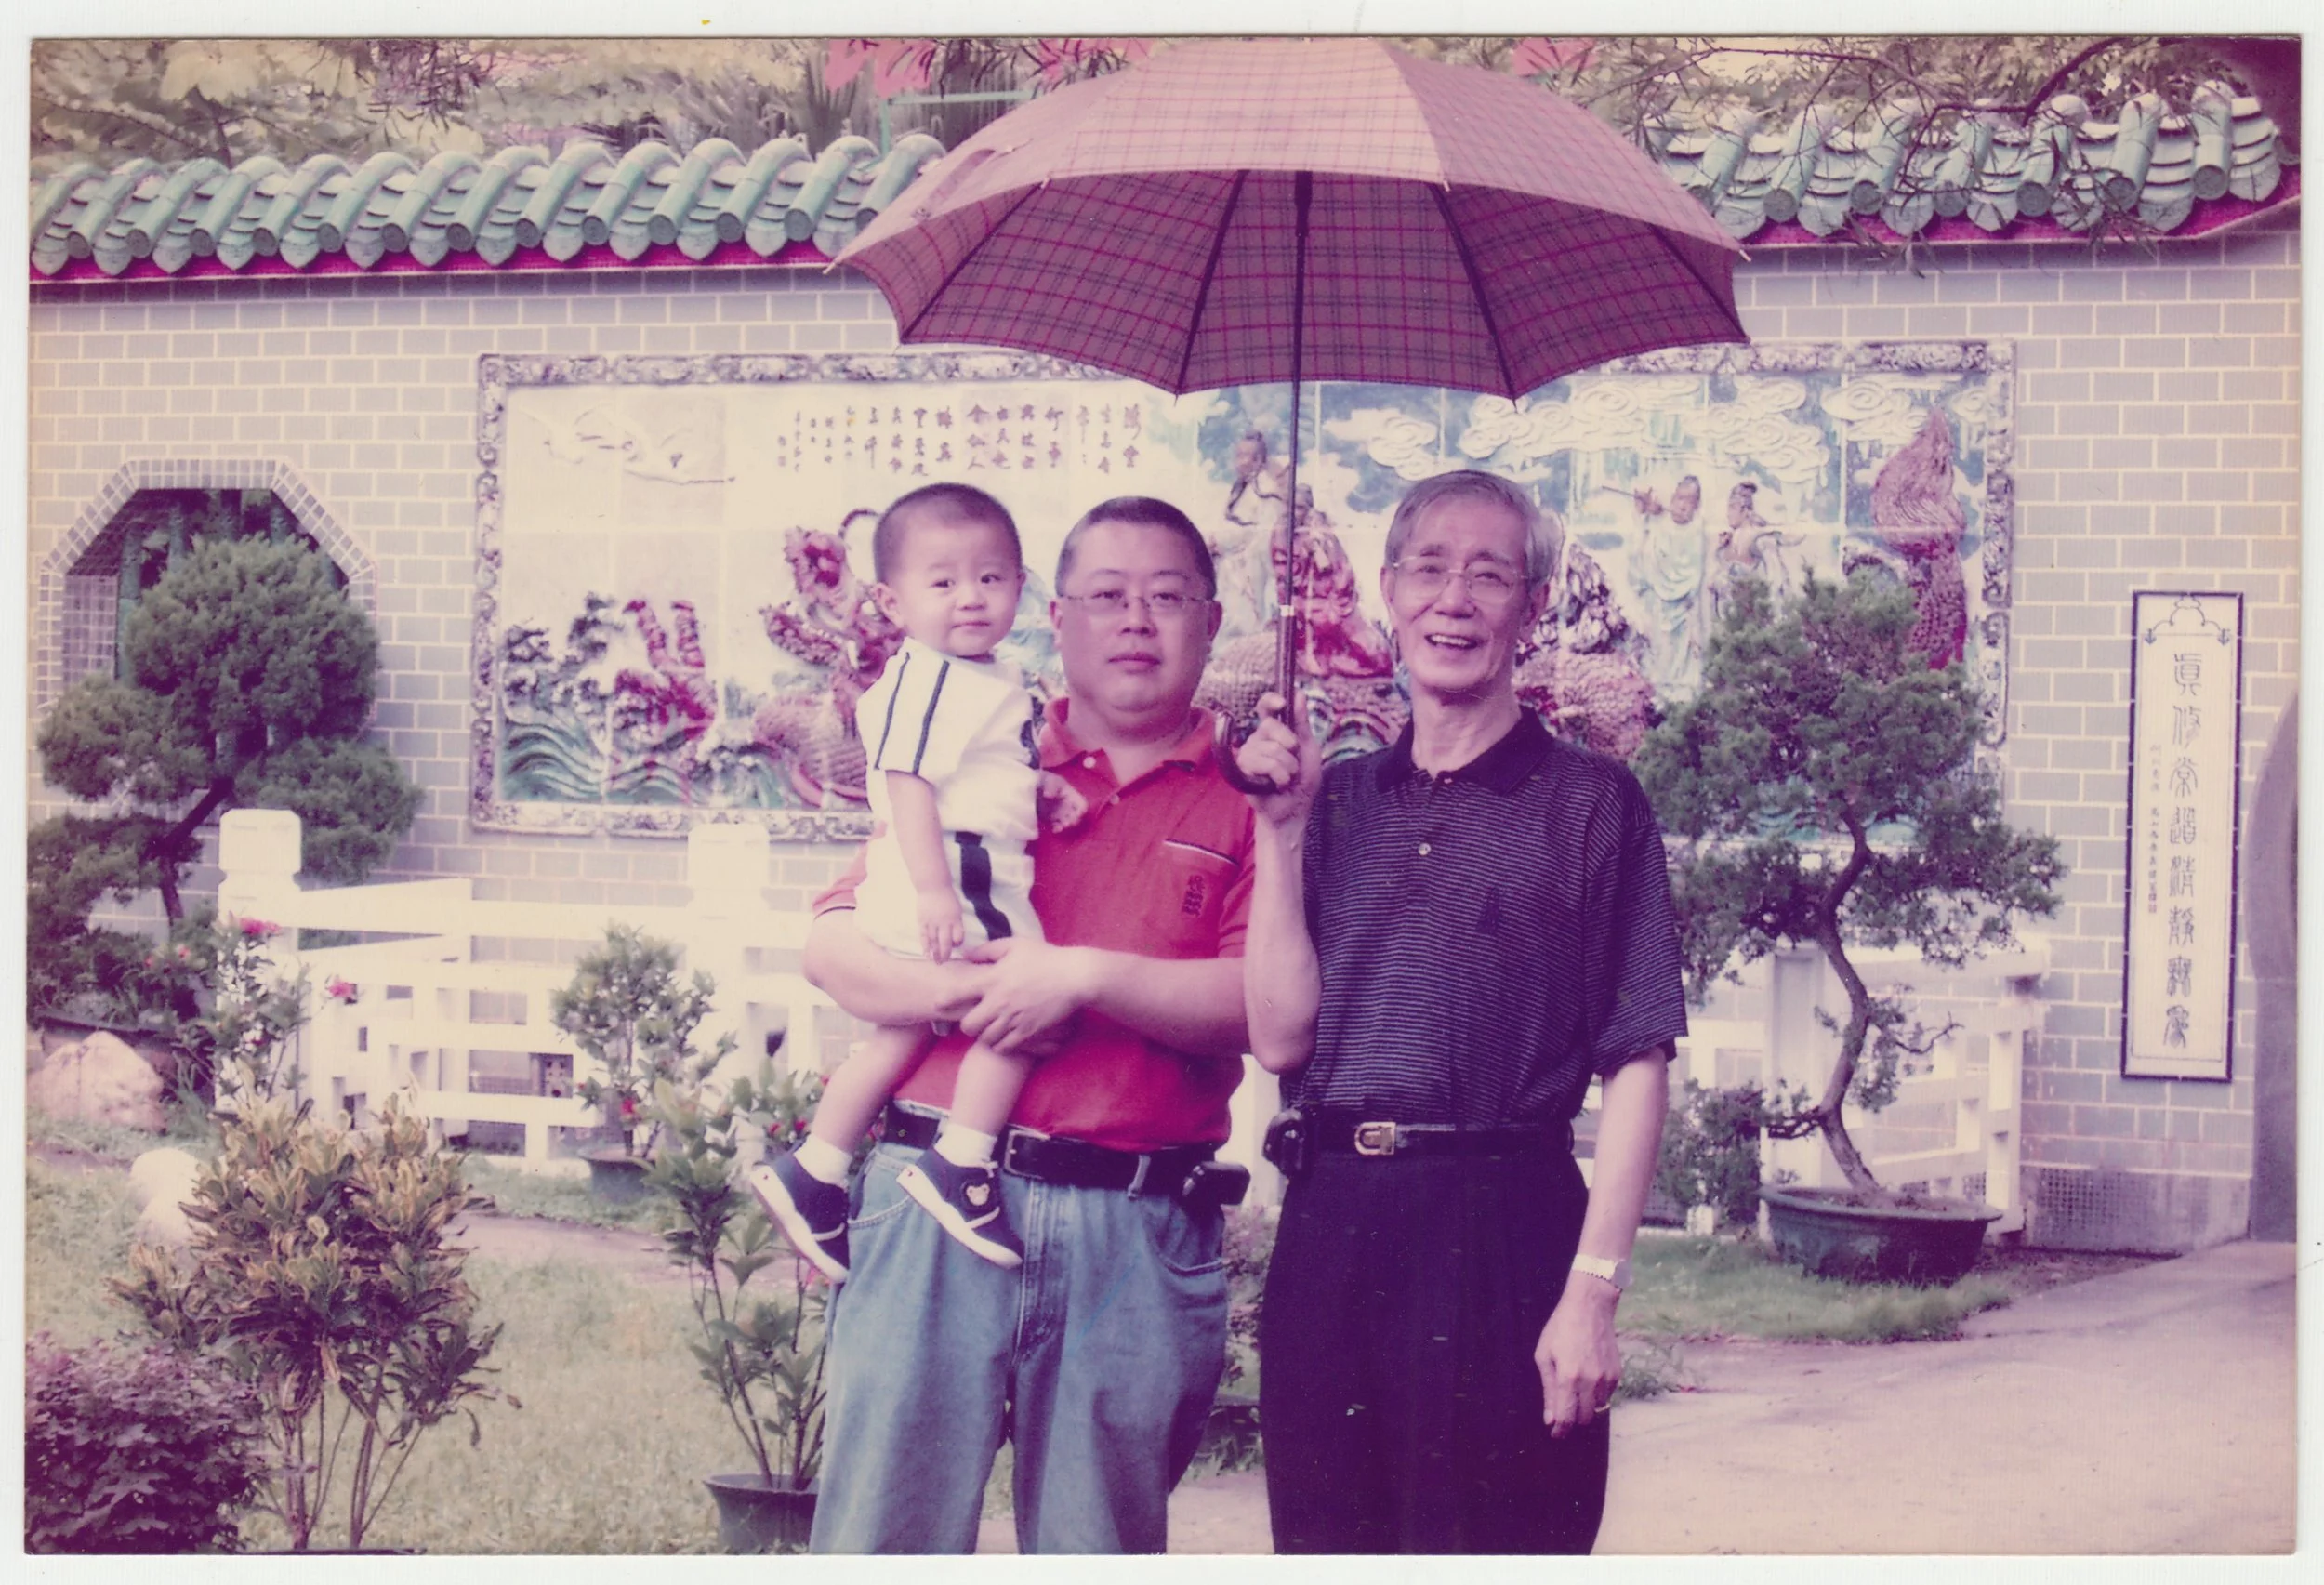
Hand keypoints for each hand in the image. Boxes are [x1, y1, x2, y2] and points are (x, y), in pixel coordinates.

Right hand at [917, 888, 965, 963]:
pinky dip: (924, 946)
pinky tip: (926, 954)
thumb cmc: (947, 897)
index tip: (955, 946)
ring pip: (933, 941)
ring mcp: (932, 922)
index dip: (958, 943)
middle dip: (945, 954)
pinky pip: (923, 936)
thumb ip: (956, 923)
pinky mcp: (922, 921)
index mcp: (955, 919)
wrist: (933, 886)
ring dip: (934, 953)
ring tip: (936, 962)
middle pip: (945, 942)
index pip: (959, 936)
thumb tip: (955, 939)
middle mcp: (944, 922)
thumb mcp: (957, 909)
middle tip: (943, 962)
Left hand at [957, 936, 1096, 1055]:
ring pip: (985, 1039)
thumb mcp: (1015, 946)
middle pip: (968, 1026)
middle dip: (968, 1025)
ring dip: (985, 1035)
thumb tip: (967, 955)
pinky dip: (1000, 1044)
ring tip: (990, 1028)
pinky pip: (1004, 1047)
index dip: (945, 1000)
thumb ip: (987, 950)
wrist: (1074, 977)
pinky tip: (1004, 1036)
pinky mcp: (1028, 1031)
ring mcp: (1014, 1019)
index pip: (958, 993)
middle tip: (974, 1020)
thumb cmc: (1045, 958)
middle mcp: (1000, 1002)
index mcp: (993, 979)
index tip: (939, 1003)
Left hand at [1037, 770, 1090, 833]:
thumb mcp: (1049, 780)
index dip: (1081, 810)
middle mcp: (1068, 806)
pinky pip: (1057, 826)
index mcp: (1072, 795)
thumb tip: (1048, 795)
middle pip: (1077, 816)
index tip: (1077, 814)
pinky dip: (1056, 828)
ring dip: (1065, 826)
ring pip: (1067, 823)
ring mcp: (1060, 813)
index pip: (1082, 805)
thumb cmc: (1045, 780)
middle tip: (1066, 823)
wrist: (1031, 785)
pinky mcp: (1051, 819)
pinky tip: (1053, 829)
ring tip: (1059, 828)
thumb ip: (1050, 787)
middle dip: (1073, 821)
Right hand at [1236, 691, 1320, 831]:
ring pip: (1270, 749)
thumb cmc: (1303, 780)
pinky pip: (1264, 764)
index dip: (1270, 701)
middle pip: (1270, 726)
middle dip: (1289, 745)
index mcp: (1272, 732)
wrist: (1295, 807)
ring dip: (1287, 767)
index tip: (1282, 703)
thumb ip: (1302, 722)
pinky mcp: (1243, 772)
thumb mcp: (1308, 747)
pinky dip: (1279, 776)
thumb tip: (1299, 693)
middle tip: (1294, 763)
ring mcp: (1248, 755)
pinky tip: (1276, 785)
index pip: (1265, 708)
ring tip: (1286, 779)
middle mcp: (1257, 740)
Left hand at [1535, 1276, 1622, 1437]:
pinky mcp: (1617, 1373)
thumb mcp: (1544, 1356)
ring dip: (1586, 1409)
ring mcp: (1606, 1378)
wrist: (1590, 1307)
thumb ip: (1549, 1390)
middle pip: (1585, 1419)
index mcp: (1568, 1377)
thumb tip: (1550, 1419)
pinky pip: (1607, 1396)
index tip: (1555, 1434)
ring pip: (1598, 1409)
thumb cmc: (1561, 1329)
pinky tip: (1587, 1382)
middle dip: (1573, 1421)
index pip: (1566, 1418)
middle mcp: (1590, 1381)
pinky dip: (1597, 1396)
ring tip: (1575, 1394)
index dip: (1560, 1431)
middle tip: (1564, 1414)